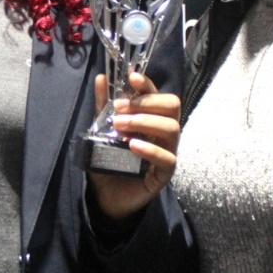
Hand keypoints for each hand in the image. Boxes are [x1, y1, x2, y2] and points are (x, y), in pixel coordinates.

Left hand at [86, 72, 179, 223]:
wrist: (106, 194)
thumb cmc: (108, 160)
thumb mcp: (101, 131)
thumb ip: (102, 106)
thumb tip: (101, 78)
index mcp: (151, 117)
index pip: (157, 94)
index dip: (147, 84)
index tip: (131, 78)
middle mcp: (163, 132)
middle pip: (172, 105)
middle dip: (146, 102)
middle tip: (119, 109)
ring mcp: (167, 151)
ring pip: (171, 128)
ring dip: (145, 122)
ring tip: (120, 126)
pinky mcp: (165, 173)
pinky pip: (167, 158)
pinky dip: (150, 149)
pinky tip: (133, 146)